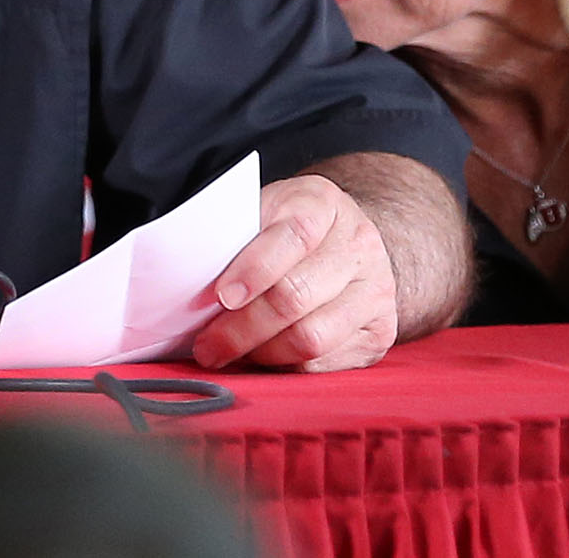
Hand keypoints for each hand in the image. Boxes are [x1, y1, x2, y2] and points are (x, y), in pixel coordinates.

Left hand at [191, 175, 399, 371]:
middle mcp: (358, 243)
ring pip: (311, 337)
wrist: (350, 242)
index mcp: (322, 202)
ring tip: (231, 354)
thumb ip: (234, 236)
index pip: (293, 235)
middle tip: (208, 345)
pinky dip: (286, 366)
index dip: (254, 268)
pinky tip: (264, 358)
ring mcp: (375, 289)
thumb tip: (187, 277)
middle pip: (295, 296)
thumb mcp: (264, 211)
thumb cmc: (288, 230)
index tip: (220, 296)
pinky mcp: (381, 331)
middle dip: (242, 328)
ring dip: (261, 353)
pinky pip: (325, 362)